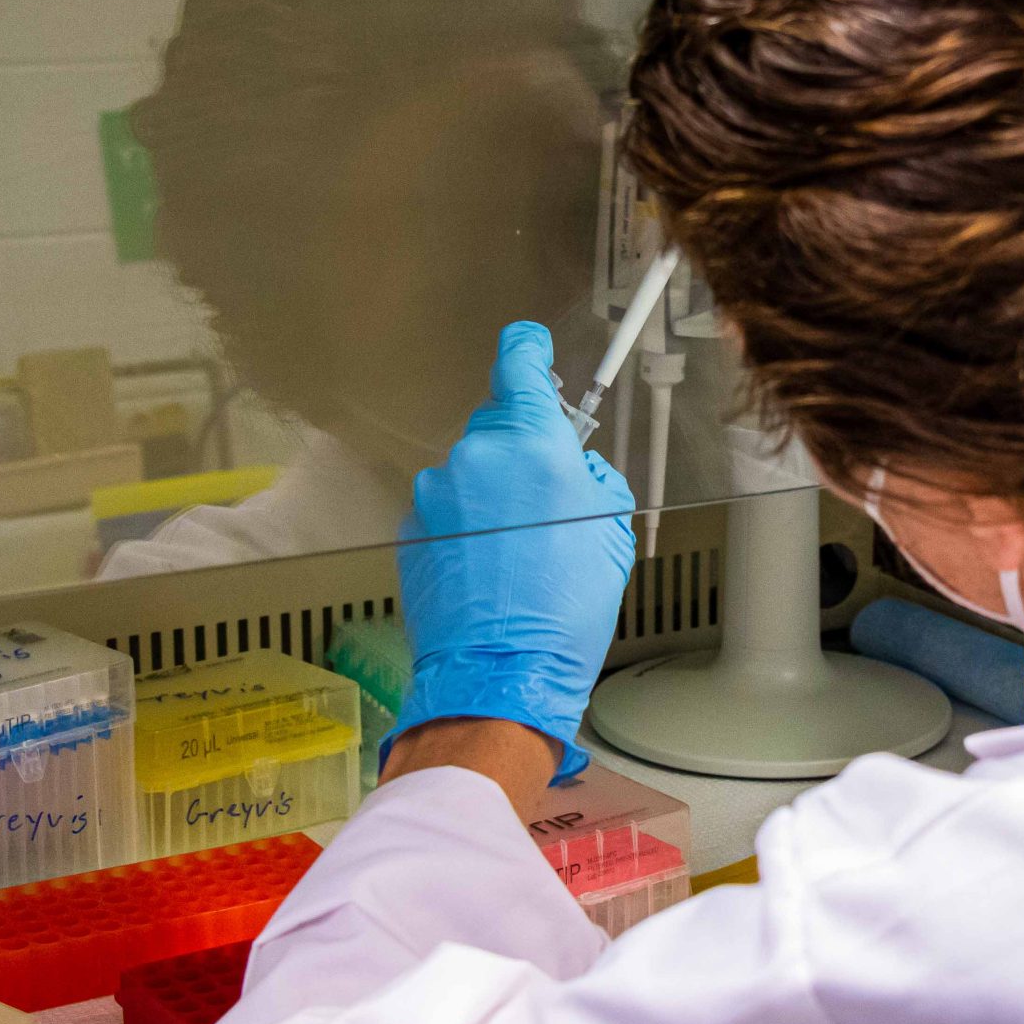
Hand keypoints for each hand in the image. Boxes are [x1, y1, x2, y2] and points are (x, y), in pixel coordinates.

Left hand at [382, 321, 635, 781]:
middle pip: (499, 428)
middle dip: (522, 453)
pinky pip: (447, 511)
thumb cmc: (563, 607)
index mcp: (529, 442)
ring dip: (492, 497)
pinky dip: (466, 529)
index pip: (518, 364)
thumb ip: (590, 479)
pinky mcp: (412, 531)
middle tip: (549, 503)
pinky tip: (489, 572)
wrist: (500, 673)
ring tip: (519, 554)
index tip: (532, 350)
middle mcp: (474, 456)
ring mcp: (435, 494)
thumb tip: (574, 469)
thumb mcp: (611, 531)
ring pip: (471, 474)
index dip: (528, 353)